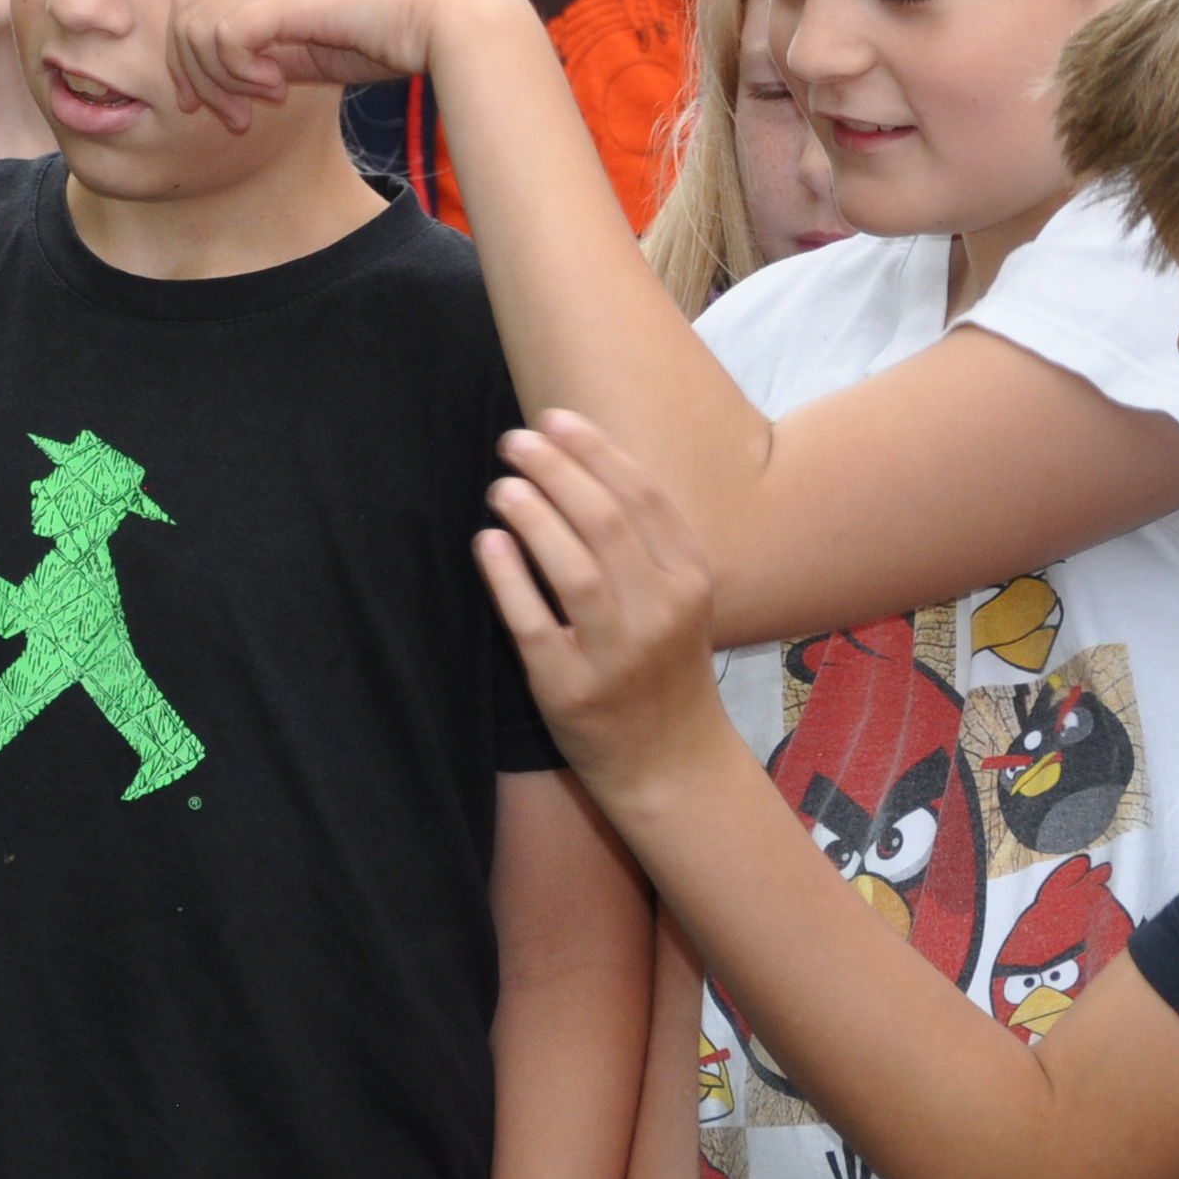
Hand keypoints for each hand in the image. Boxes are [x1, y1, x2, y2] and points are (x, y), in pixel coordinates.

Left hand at [166, 0, 462, 133]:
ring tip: (261, 104)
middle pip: (182, 17)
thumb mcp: (319, 51)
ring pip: (195, 28)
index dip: (192, 62)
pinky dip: (237, 71)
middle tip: (234, 117)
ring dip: (219, 79)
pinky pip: (223, 35)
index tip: (222, 107)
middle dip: (195, 77)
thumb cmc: (395, 34)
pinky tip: (278, 88)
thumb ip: (277, 56)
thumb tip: (241, 81)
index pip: (194, 8)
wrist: (447, 15)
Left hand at [474, 412, 730, 800]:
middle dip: (555, 470)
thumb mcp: (679, 599)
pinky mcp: (571, 690)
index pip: (644, 497)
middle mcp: (661, 614)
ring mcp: (617, 655)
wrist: (672, 761)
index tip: (554, 418)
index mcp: (691, 580)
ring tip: (501, 486)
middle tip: (514, 442)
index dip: (596, 450)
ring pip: (573, 569)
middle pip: (605, 522)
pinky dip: (508, 578)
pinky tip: (487, 542)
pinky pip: (534, 624)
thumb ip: (643, 541)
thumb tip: (575, 460)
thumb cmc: (663, 664)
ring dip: (532, 515)